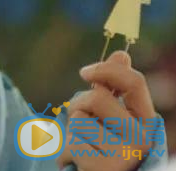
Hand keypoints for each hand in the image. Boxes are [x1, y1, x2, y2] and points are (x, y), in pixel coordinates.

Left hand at [56, 50, 157, 170]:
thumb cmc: (101, 145)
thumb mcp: (109, 115)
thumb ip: (113, 88)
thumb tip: (122, 54)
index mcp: (147, 121)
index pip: (135, 82)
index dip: (107, 69)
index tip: (84, 72)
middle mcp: (143, 138)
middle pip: (98, 97)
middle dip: (79, 104)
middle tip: (81, 124)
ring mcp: (127, 156)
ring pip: (79, 120)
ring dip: (71, 131)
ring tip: (82, 146)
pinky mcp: (106, 170)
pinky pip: (72, 144)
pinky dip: (66, 151)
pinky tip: (77, 163)